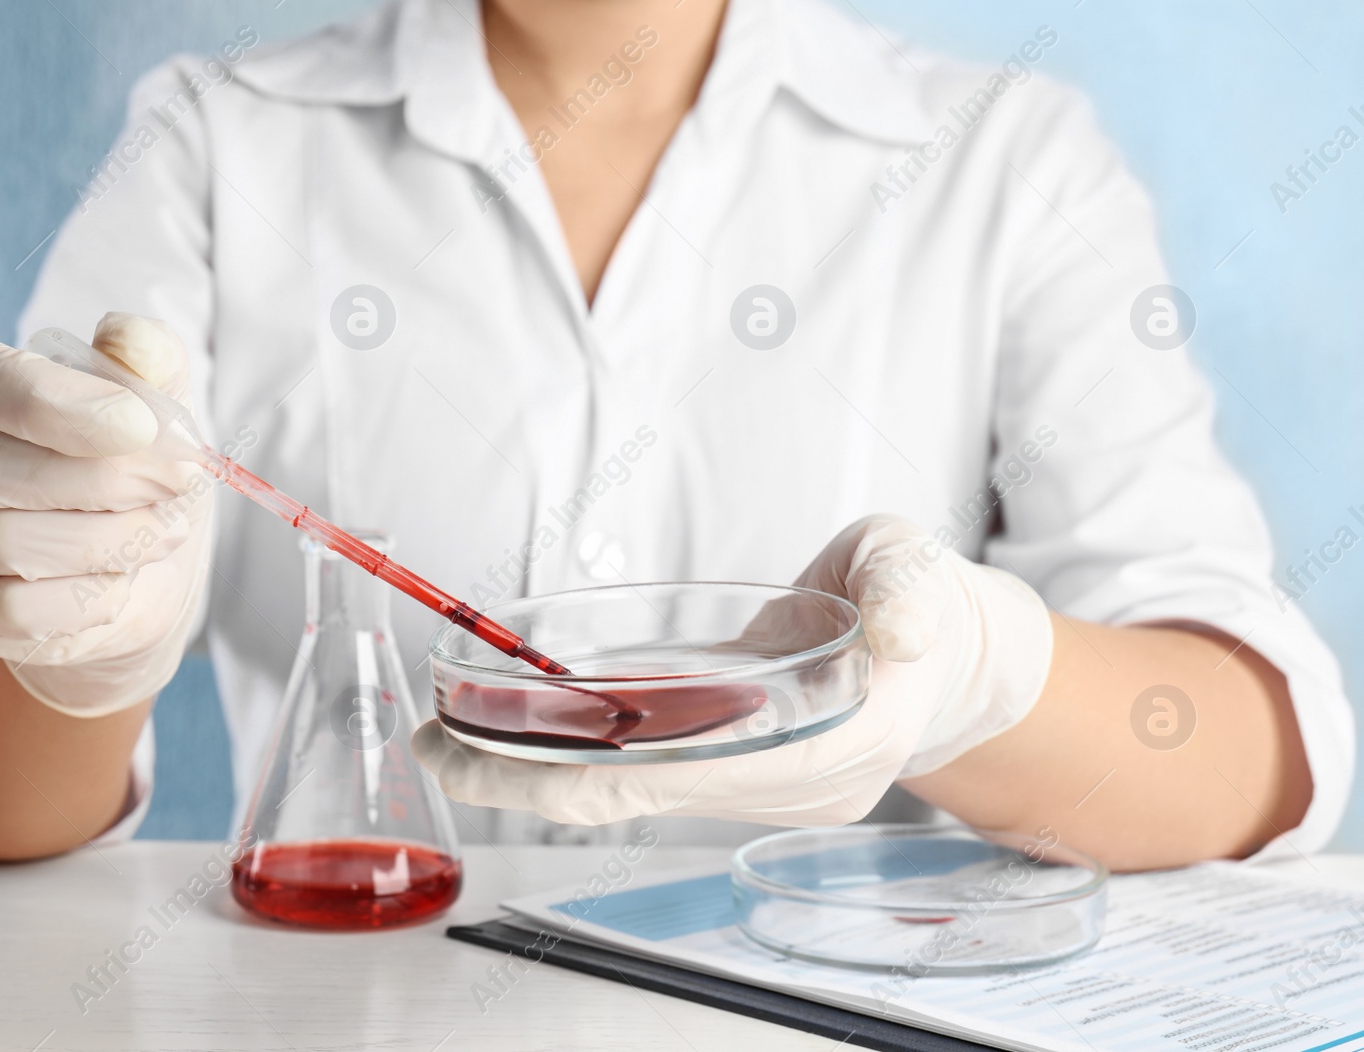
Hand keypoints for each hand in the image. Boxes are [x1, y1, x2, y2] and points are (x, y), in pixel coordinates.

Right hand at [0, 313, 212, 715]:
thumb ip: (146, 356)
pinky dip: (89, 593)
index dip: (60, 404)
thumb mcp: (151, 395)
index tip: (142, 424)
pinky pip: (18, 610)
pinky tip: (125, 574)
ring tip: (167, 524)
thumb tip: (130, 338)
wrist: (139, 558)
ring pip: (4, 544)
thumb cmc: (132, 458)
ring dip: (109, 538)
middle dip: (103, 479)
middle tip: (181, 479)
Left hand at [412, 515, 1053, 824]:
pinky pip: (639, 771)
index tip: (485, 750)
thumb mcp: (922, 578)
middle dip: (523, 780)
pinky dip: (572, 754)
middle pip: (631, 799)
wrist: (947, 651)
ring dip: (534, 770)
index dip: (575, 771)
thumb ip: (909, 597)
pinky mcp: (732, 762)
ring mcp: (753, 782)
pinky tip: (512, 727)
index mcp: (829, 750)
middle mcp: (781, 785)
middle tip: (430, 746)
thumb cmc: (927, 606)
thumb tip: (901, 629)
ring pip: (626, 793)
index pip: (681, 778)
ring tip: (445, 735)